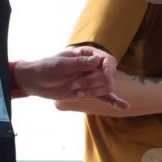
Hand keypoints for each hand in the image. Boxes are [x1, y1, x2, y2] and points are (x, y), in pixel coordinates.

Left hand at [14, 47, 129, 109]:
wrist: (37, 81)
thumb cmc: (47, 68)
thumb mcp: (61, 65)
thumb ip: (79, 63)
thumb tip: (97, 61)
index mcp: (88, 55)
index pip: (108, 60)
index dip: (109, 69)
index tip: (105, 75)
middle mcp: (93, 66)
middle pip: (107, 76)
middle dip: (93, 82)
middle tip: (74, 85)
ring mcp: (91, 79)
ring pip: (105, 88)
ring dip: (91, 92)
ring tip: (75, 91)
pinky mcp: (88, 91)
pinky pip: (105, 96)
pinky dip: (114, 101)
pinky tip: (124, 106)